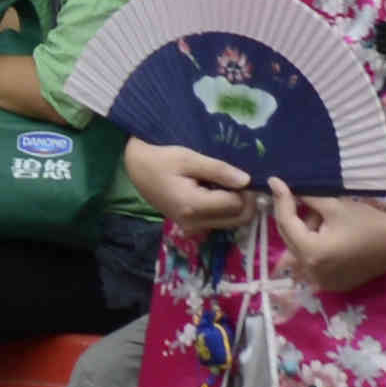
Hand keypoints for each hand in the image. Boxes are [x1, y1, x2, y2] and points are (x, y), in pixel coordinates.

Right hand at [123, 140, 256, 233]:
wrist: (138, 169)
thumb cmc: (162, 159)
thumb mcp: (189, 158)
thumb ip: (219, 170)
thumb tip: (247, 180)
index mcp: (194, 206)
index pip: (237, 205)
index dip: (247, 190)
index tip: (245, 174)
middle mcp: (195, 223)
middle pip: (238, 219)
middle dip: (247, 201)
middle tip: (242, 179)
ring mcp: (193, 227)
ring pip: (232, 223)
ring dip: (238, 206)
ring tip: (229, 183)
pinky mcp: (192, 226)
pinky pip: (220, 222)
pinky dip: (227, 209)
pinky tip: (219, 192)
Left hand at [280, 192, 385, 299]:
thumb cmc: (367, 222)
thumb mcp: (334, 206)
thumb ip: (306, 198)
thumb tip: (280, 186)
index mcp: (312, 253)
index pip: (286, 223)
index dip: (281, 200)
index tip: (275, 181)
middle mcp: (312, 273)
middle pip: (290, 239)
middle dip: (294, 217)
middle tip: (302, 196)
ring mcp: (322, 282)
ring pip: (301, 250)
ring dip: (306, 232)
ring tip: (325, 217)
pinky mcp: (331, 284)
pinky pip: (312, 261)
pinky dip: (315, 245)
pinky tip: (329, 232)